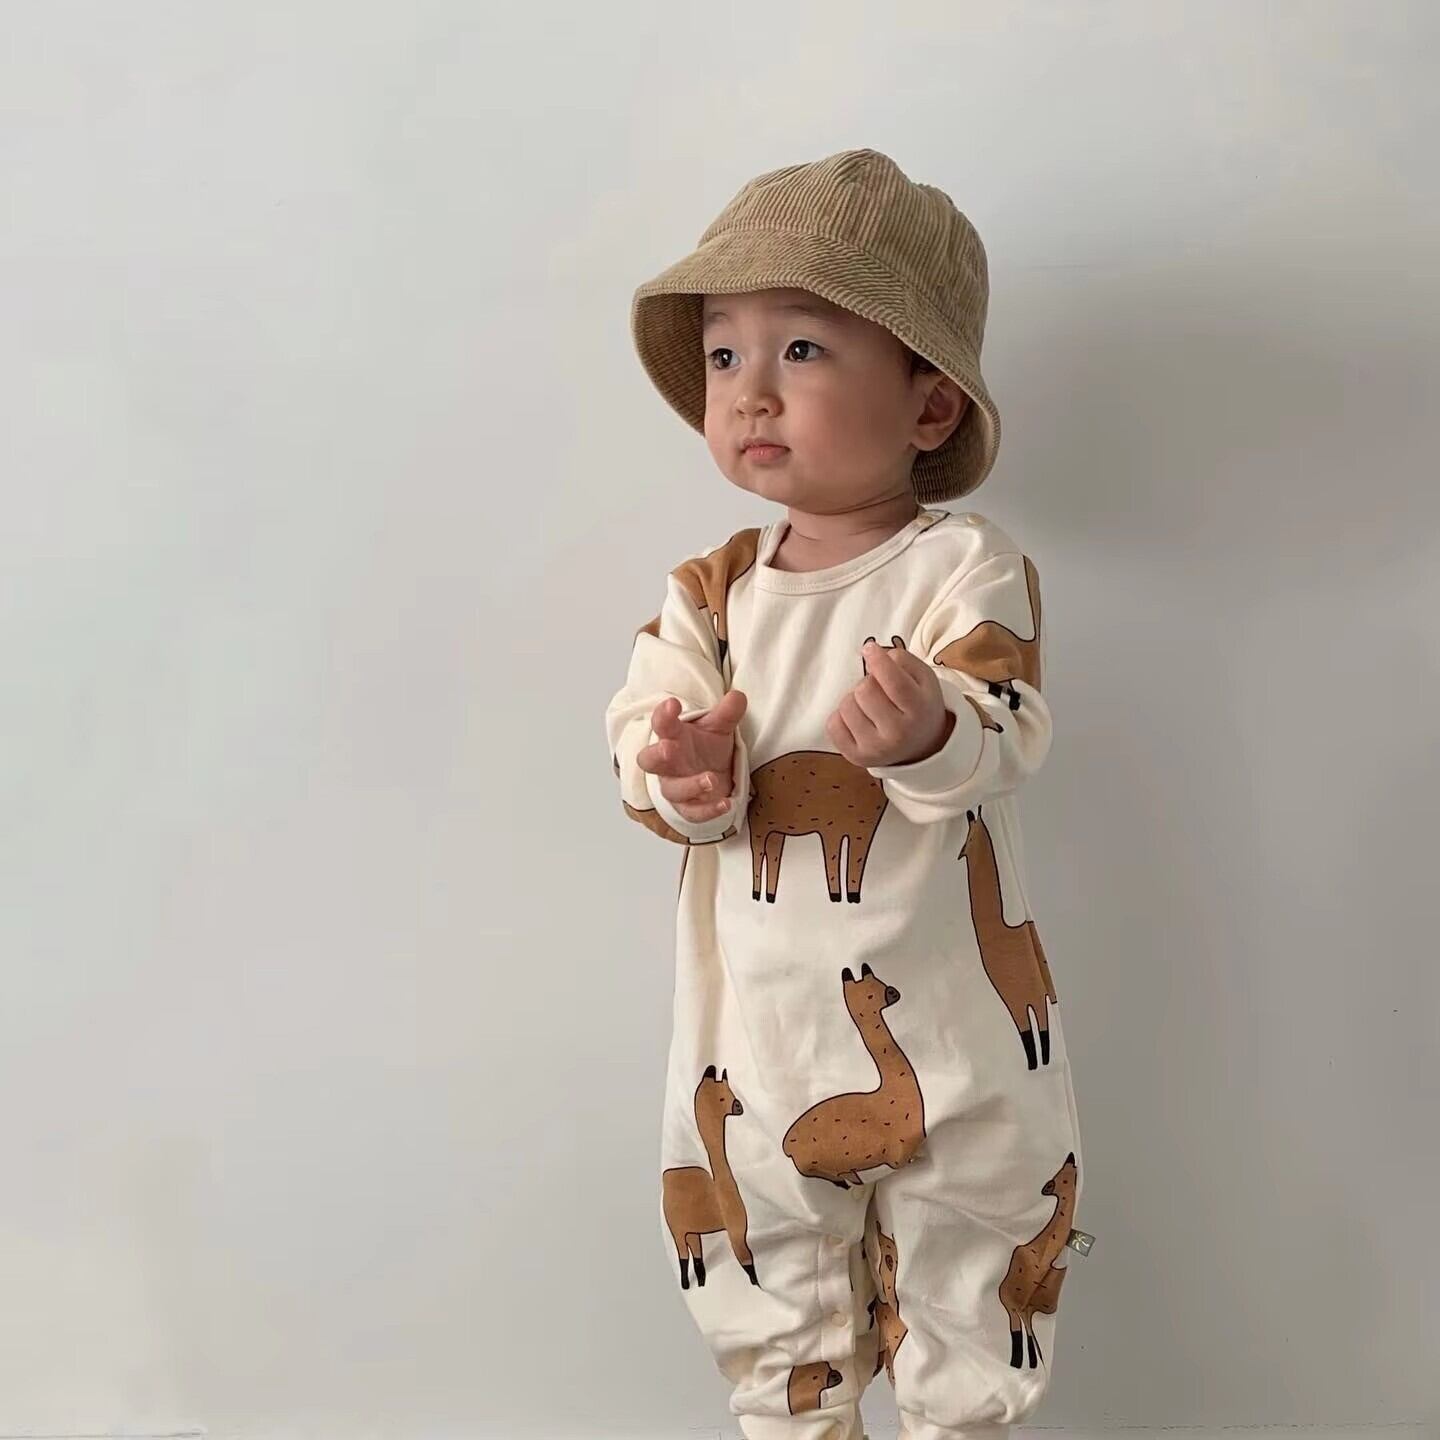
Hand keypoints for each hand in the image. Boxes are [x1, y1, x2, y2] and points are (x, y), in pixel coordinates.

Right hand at [637, 689, 748, 823]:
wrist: (715, 777)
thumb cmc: (707, 748)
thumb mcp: (719, 727)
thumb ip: (727, 713)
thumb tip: (738, 696)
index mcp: (672, 737)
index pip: (661, 724)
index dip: (663, 715)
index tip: (672, 704)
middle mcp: (668, 763)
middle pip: (649, 760)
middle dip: (657, 755)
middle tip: (668, 748)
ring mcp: (674, 786)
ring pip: (672, 790)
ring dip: (690, 785)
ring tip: (711, 779)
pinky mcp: (687, 807)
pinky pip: (692, 813)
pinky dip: (708, 810)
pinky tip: (726, 803)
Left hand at [826, 637, 953, 768]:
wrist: (921, 746)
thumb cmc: (918, 705)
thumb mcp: (924, 679)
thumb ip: (902, 660)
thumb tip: (872, 655)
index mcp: (918, 710)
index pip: (893, 681)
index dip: (878, 660)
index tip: (870, 650)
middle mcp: (898, 733)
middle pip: (864, 690)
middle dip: (868, 682)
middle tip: (878, 689)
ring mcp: (875, 748)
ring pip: (846, 705)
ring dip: (854, 699)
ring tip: (870, 706)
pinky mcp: (856, 756)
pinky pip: (833, 724)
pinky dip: (841, 716)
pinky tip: (858, 719)